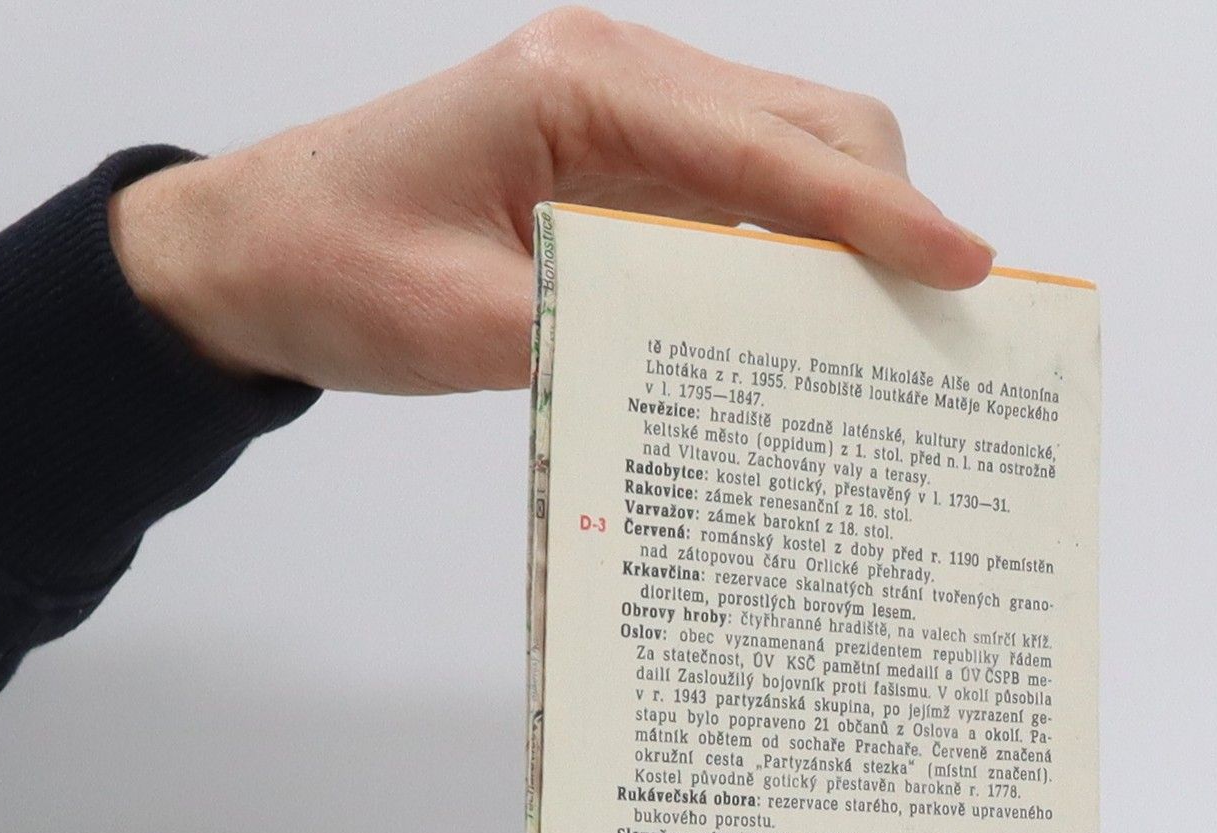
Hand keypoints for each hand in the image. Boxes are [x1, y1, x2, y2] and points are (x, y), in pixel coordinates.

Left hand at [109, 8, 994, 394]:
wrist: (254, 251)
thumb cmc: (332, 264)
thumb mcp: (453, 321)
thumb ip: (589, 333)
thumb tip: (728, 370)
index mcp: (573, 86)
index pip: (762, 147)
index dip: (870, 212)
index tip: (962, 265)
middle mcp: (619, 79)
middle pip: (810, 128)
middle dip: (888, 219)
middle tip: (940, 332)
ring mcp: (631, 120)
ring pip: (794, 162)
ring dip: (852, 243)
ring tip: (894, 343)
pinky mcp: (630, 171)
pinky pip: (748, 205)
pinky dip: (798, 260)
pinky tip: (813, 331)